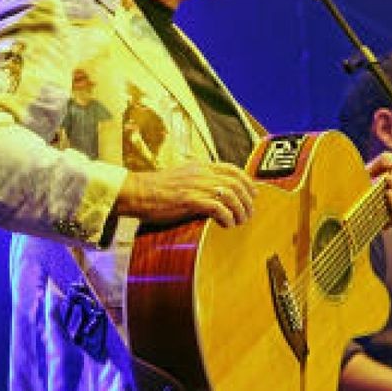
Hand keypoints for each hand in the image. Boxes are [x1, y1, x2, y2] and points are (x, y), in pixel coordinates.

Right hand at [114, 161, 256, 227]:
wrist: (137, 192)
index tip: (253, 193)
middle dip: (247, 199)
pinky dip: (227, 217)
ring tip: (240, 221)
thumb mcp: (182, 177)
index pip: (232, 169)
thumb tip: (214, 192)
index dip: (247, 181)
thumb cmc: (156, 189)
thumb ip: (198, 181)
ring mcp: (196, 186)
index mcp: (200, 167)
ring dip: (240, 210)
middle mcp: (201, 173)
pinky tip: (228, 224)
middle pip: (236, 183)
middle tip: (249, 213)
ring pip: (230, 195)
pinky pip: (218, 208)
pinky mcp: (190, 200)